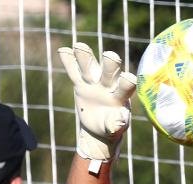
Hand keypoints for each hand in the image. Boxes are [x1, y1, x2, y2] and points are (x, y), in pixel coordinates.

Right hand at [58, 42, 136, 173]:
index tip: (128, 78)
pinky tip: (64, 51)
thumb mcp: (115, 129)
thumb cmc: (112, 128)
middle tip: (111, 56)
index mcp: (121, 96)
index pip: (126, 86)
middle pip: (110, 71)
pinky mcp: (81, 84)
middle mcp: (109, 84)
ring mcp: (94, 82)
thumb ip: (117, 123)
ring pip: (90, 67)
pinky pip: (74, 71)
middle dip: (110, 64)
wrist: (100, 128)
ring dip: (85, 56)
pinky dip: (69, 61)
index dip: (127, 82)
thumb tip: (119, 120)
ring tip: (79, 46)